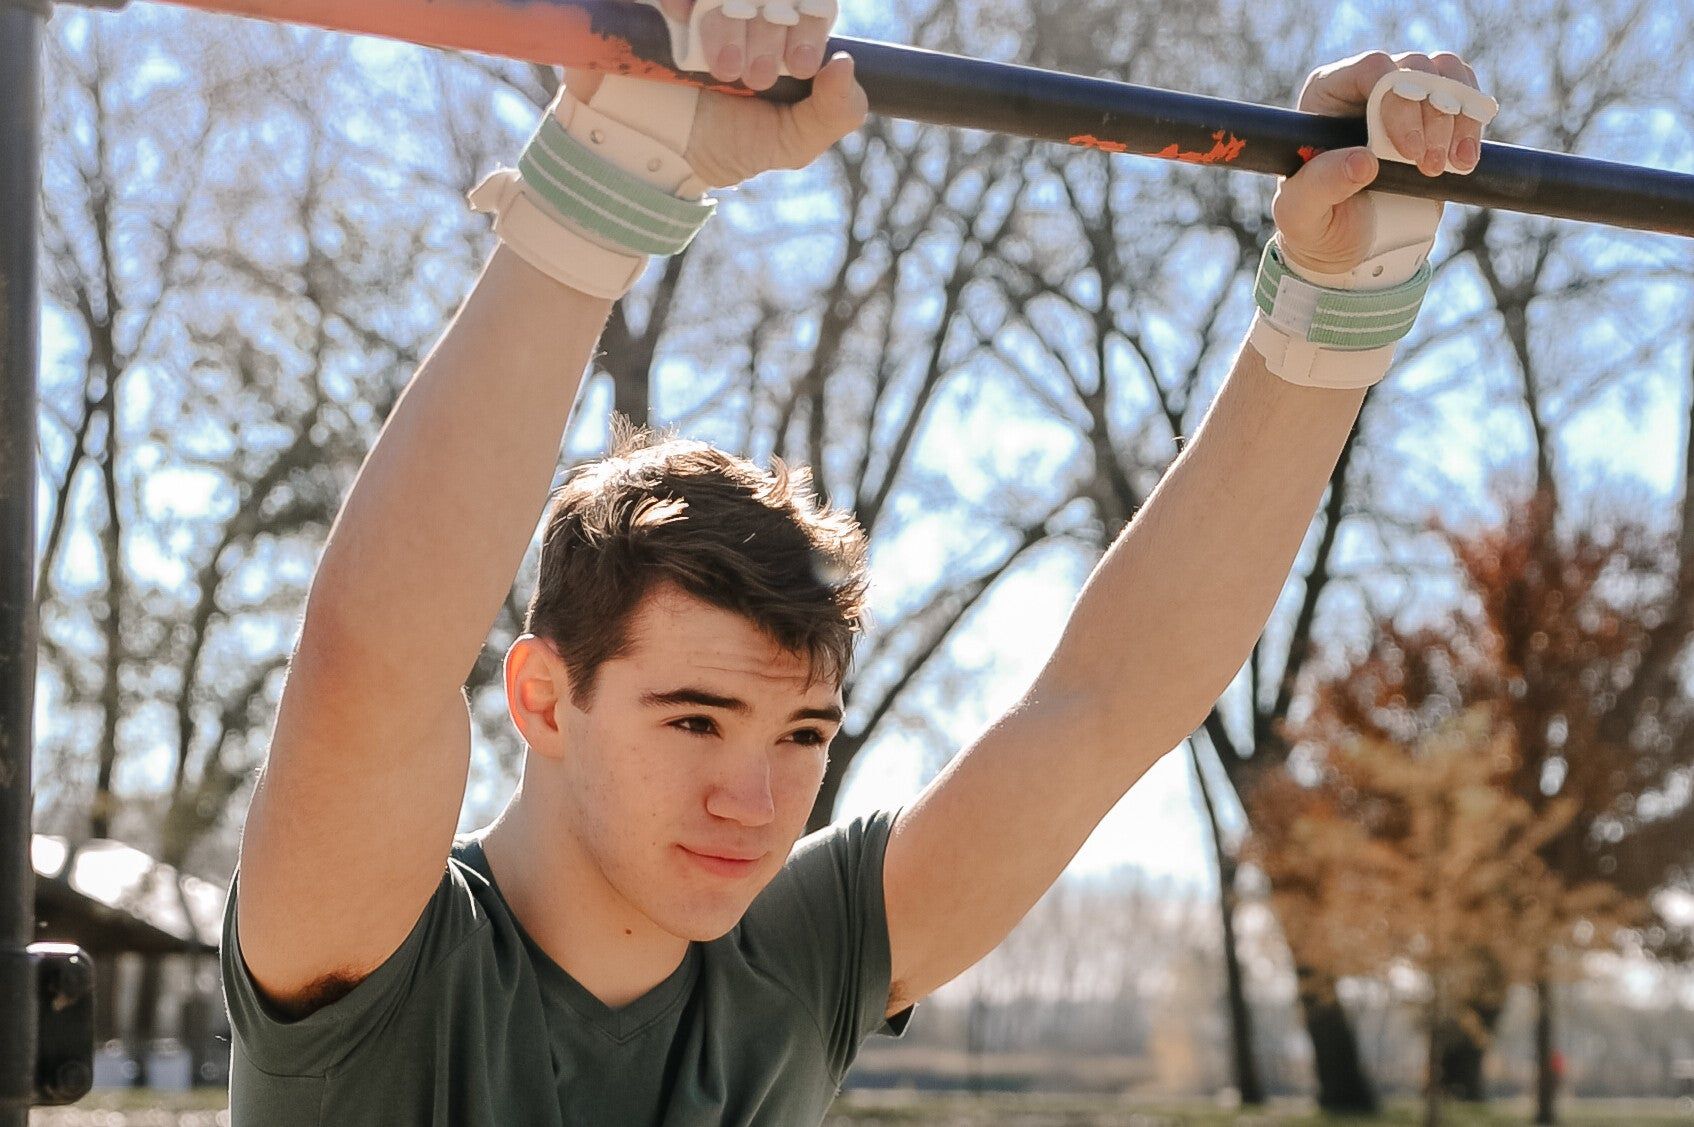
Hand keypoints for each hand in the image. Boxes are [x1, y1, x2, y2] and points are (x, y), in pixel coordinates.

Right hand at [566, 0, 867, 189]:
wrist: (647, 157)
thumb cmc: (722, 145)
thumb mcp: (787, 142)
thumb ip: (833, 112)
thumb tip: (844, 64)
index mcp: (780, 29)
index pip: (809, 3)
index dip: (809, 28)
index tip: (800, 67)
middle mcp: (740, 7)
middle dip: (769, 30)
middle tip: (756, 77)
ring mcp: (696, 3)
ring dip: (728, 21)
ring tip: (721, 70)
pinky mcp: (650, 4)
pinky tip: (683, 19)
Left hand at [1274, 51, 1486, 275]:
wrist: (1350, 243)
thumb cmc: (1317, 222)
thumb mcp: (1302, 213)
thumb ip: (1320, 185)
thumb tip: (1363, 160)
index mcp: (1327, 93)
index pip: (1372, 68)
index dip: (1398, 101)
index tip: (1408, 151)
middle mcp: (1367, 85)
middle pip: (1415, 68)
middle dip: (1433, 116)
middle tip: (1430, 166)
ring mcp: (1404, 95)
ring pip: (1446, 74)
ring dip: (1458, 118)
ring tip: (1451, 165)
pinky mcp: (1435, 114)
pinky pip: (1466, 96)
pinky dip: (1473, 125)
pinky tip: (1464, 161)